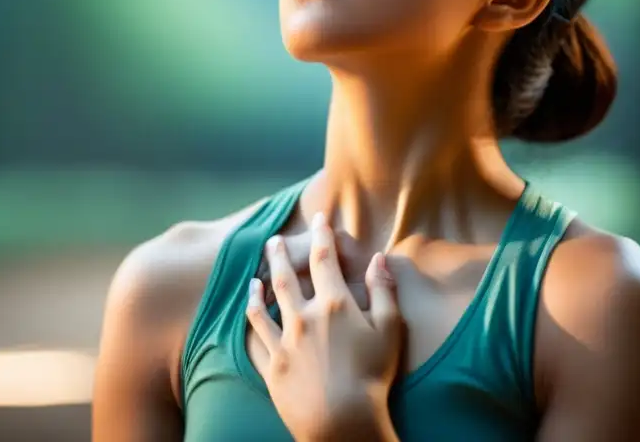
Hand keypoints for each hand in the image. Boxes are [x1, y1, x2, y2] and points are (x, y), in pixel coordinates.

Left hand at [247, 213, 402, 441]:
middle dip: (280, 254)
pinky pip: (256, 337)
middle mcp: (304, 317)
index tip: (318, 218)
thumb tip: (379, 258)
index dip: (321, 235)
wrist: (343, 423)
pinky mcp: (272, 366)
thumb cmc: (373, 376)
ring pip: (264, 305)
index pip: (324, 259)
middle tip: (272, 240)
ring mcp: (285, 342)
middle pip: (287, 277)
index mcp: (334, 304)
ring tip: (255, 274)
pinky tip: (249, 310)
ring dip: (259, 285)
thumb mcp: (390, 330)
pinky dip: (251, 319)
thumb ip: (384, 290)